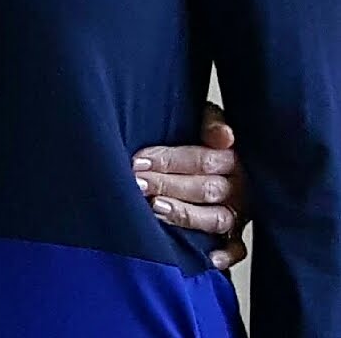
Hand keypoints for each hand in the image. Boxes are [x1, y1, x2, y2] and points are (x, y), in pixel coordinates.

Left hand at [134, 102, 247, 269]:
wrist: (225, 160)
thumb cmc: (202, 138)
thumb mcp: (206, 118)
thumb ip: (212, 122)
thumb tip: (223, 136)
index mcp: (232, 158)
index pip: (203, 160)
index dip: (169, 160)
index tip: (138, 161)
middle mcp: (238, 187)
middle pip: (205, 189)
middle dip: (167, 185)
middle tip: (137, 183)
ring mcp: (238, 213)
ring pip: (216, 218)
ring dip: (186, 215)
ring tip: (157, 208)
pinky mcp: (237, 235)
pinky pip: (238, 249)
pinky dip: (227, 255)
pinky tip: (209, 257)